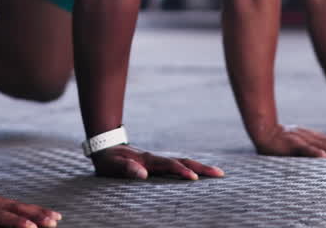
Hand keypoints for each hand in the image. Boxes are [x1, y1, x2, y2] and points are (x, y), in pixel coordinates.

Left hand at [90, 144, 223, 180]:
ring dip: (200, 167)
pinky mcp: (158, 165)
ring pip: (183, 162)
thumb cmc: (109, 160)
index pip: (170, 166)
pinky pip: (178, 166)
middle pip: (183, 161)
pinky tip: (200, 174)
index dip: (182, 171)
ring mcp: (158, 161)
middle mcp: (157, 159)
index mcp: (148, 160)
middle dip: (202, 168)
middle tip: (220, 174)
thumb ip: (126, 168)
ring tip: (218, 173)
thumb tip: (143, 174)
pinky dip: (192, 168)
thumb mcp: (113, 166)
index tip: (194, 178)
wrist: (105, 147)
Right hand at [252, 123, 325, 157]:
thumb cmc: (280, 141)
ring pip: (322, 146)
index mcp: (313, 136)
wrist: (262, 131)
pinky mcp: (291, 144)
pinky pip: (305, 149)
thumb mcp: (299, 142)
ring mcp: (301, 139)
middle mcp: (310, 136)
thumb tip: (325, 156)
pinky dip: (315, 153)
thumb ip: (311, 148)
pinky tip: (325, 157)